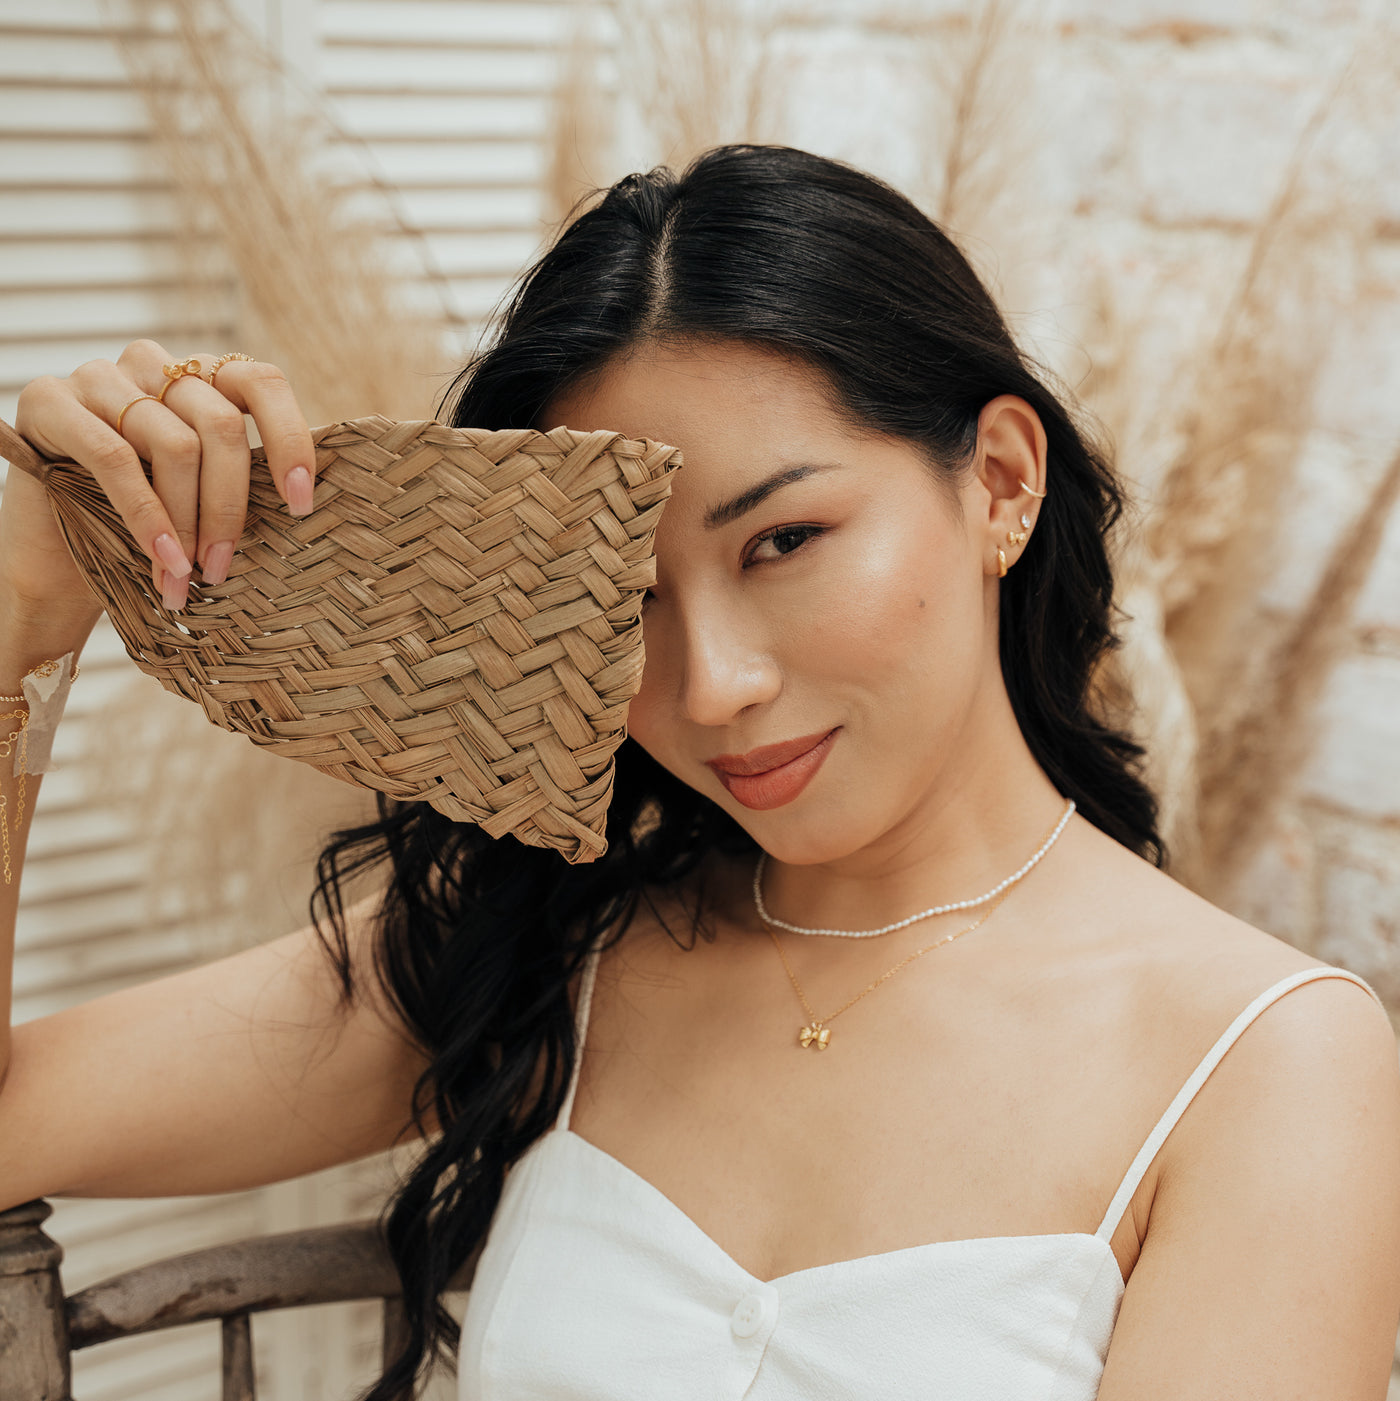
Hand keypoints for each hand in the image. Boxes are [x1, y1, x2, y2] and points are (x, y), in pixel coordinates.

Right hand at [3, 340, 315, 615]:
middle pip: (220, 426)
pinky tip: (162, 558)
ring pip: (176, 445)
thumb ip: (238, 480)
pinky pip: (115, 459)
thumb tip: (304, 506)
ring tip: (186, 577)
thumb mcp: (200, 495)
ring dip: (188, 523)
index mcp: (200, 376)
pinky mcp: (49, 400)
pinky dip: (147, 515)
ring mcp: (99, 377)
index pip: (263, 383)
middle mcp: (153, 365)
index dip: (290, 440)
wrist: (53, 550)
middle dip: (228, 507)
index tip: (301, 505)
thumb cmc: (142, 522)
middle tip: (222, 567)